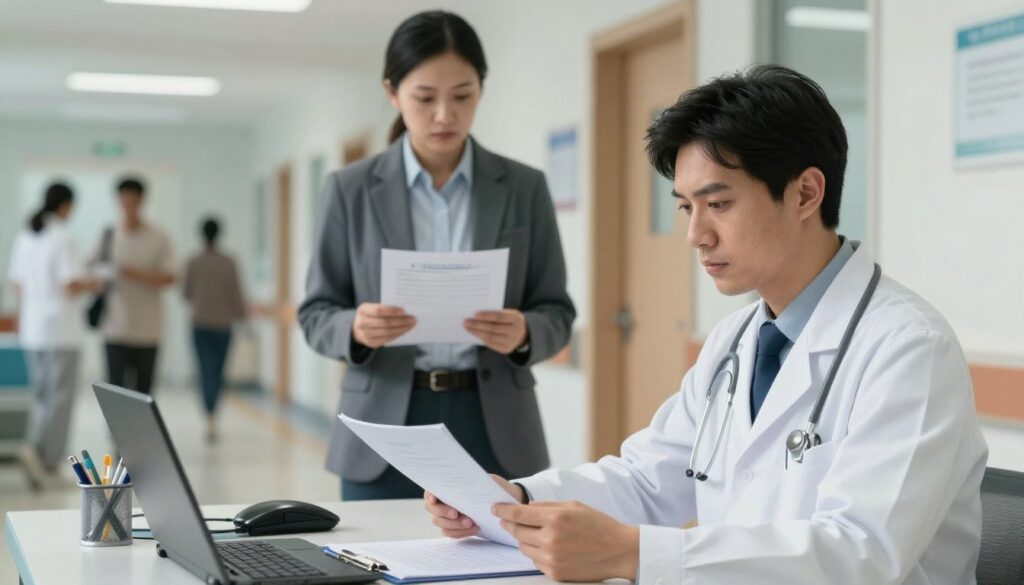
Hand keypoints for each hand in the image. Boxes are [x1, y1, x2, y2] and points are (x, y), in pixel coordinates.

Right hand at [352, 303, 415, 347]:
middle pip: (384, 323)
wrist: (358, 328)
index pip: (378, 311)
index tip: (403, 311)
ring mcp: (365, 335)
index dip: (391, 311)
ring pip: (387, 332)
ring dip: (401, 329)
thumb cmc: (370, 314)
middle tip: (412, 319)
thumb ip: (385, 308)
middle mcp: (362, 323)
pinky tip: (404, 331)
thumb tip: (404, 311)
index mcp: (363, 310)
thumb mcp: (372, 307)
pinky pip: (386, 339)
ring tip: (411, 325)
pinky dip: (397, 335)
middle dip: (400, 321)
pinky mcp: (371, 343)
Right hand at [424, 474, 522, 538]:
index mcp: (448, 486)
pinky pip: (451, 534)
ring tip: (471, 523)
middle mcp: (443, 502)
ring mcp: (447, 517)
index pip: (431, 490)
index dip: (429, 495)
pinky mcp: (455, 528)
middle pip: (432, 510)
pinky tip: (474, 529)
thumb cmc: (494, 487)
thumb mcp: (489, 480)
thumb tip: (471, 482)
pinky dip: (461, 533)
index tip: (434, 499)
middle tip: (456, 513)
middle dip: (443, 512)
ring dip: (454, 525)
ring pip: (440, 524)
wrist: (506, 501)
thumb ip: (478, 480)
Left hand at [464, 310, 526, 353]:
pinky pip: (491, 344)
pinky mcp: (506, 349)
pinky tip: (475, 334)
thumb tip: (477, 315)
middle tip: (466, 322)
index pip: (499, 317)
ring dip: (477, 332)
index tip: (474, 314)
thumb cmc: (512, 321)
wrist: (525, 334)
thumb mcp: (510, 314)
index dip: (486, 316)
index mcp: (517, 319)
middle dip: (478, 325)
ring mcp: (511, 342)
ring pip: (490, 337)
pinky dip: (482, 338)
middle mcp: (515, 331)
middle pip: (493, 328)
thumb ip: (497, 314)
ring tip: (468, 328)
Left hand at [492, 500, 639, 581]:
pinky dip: (535, 552)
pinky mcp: (554, 572)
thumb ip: (548, 506)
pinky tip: (546, 546)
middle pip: (517, 531)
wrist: (619, 551)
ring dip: (524, 539)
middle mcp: (550, 539)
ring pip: (523, 547)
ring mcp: (552, 558)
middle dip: (510, 524)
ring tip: (535, 533)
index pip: (518, 514)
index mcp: (555, 518)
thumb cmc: (599, 525)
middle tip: (508, 520)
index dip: (503, 510)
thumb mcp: (574, 506)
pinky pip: (534, 561)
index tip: (495, 508)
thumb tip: (527, 507)